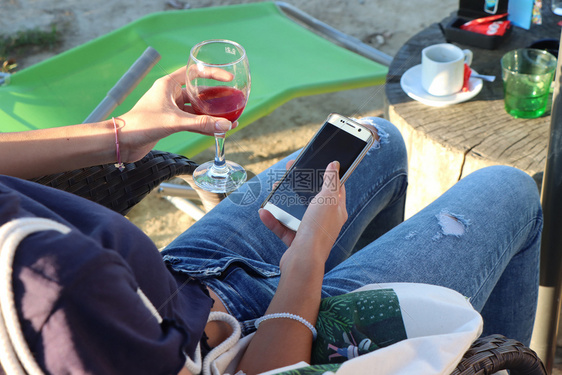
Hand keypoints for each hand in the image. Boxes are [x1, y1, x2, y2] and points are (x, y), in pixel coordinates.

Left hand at [117, 67, 237, 161]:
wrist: (123, 142)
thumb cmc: (141, 124)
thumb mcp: (174, 122)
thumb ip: (201, 124)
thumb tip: (225, 125)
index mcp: (168, 84)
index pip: (195, 72)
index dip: (212, 73)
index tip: (228, 78)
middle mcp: (170, 94)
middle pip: (199, 92)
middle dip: (216, 98)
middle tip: (232, 101)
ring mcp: (171, 109)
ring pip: (197, 110)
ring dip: (212, 115)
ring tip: (230, 120)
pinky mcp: (171, 123)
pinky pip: (192, 122)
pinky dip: (204, 126)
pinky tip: (217, 131)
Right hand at [260, 161, 347, 266]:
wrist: (303, 262)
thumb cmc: (318, 230)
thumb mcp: (327, 199)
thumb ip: (331, 181)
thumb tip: (335, 165)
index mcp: (336, 211)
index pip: (335, 189)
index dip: (326, 174)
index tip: (316, 164)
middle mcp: (324, 221)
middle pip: (312, 198)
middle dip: (300, 186)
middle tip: (290, 173)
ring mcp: (309, 231)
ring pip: (295, 211)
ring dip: (283, 201)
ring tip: (275, 190)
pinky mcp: (295, 241)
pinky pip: (282, 227)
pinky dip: (273, 220)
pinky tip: (264, 212)